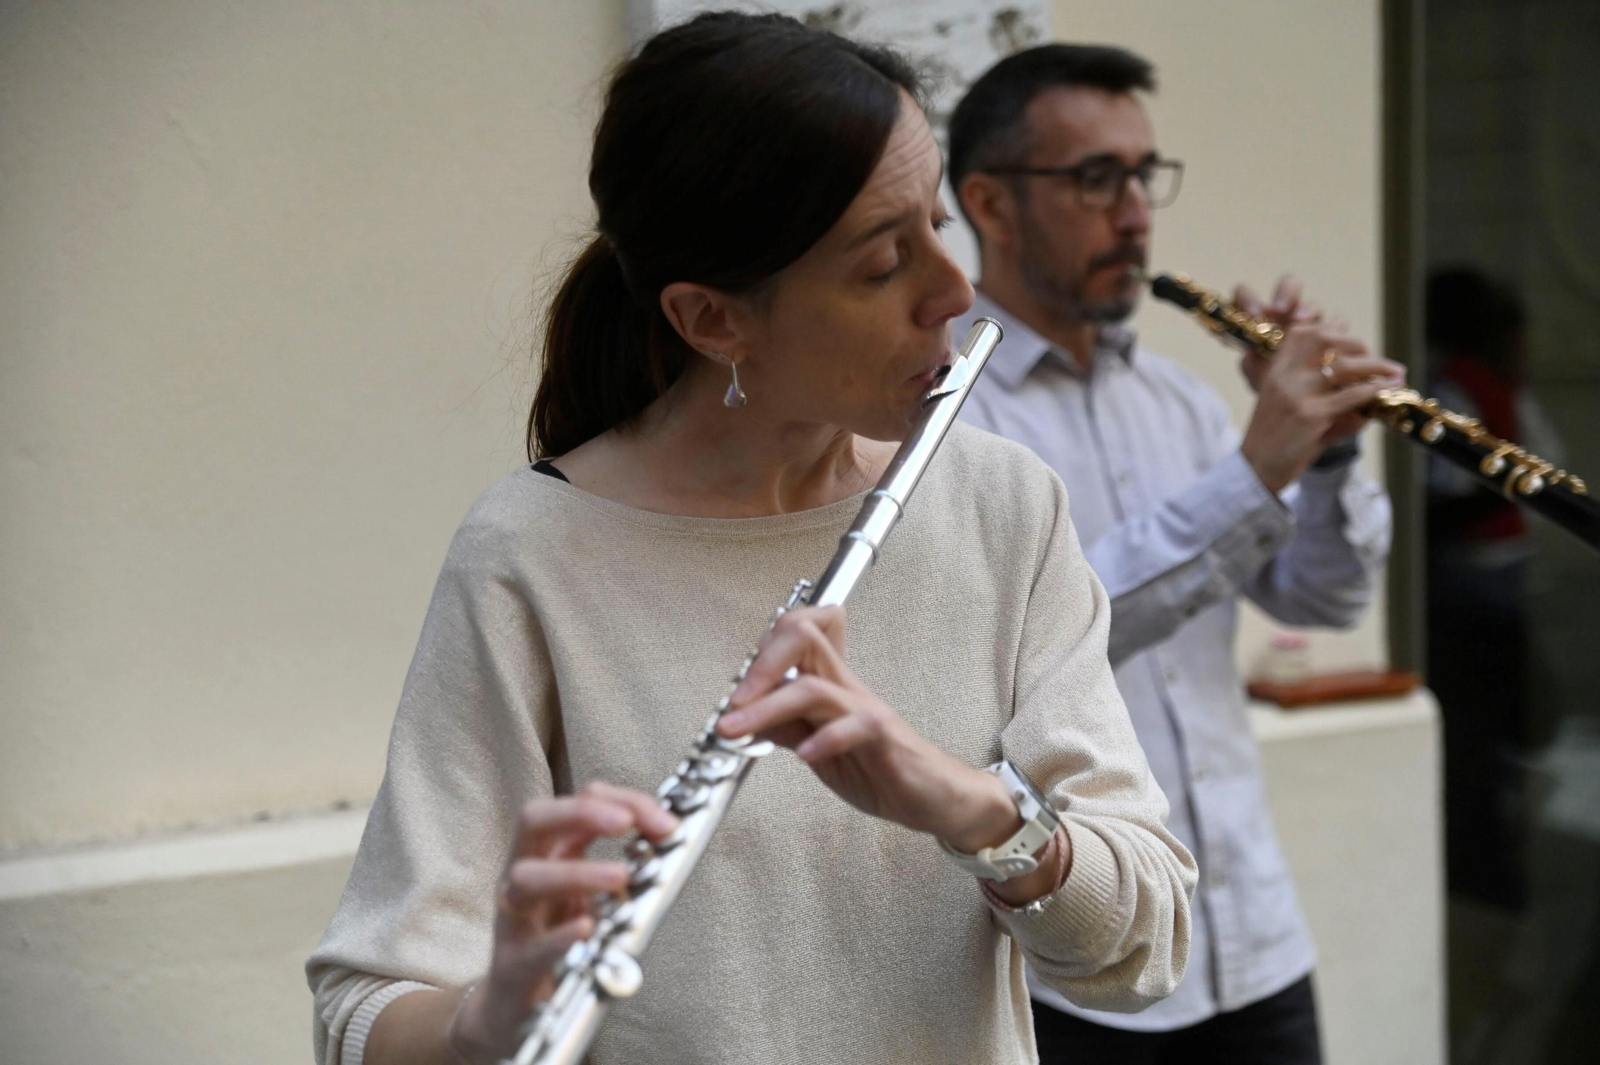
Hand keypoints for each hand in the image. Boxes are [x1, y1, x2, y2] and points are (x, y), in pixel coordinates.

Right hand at [447, 784, 678, 1063]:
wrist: (514, 1008)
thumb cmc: (557, 940)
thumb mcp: (589, 895)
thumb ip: (621, 866)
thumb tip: (668, 840)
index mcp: (548, 852)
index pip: (578, 802)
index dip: (621, 800)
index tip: (664, 820)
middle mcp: (524, 874)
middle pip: (534, 820)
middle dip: (581, 813)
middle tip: (625, 822)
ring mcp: (513, 918)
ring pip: (528, 878)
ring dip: (576, 873)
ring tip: (619, 877)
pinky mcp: (513, 966)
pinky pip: (533, 947)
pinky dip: (560, 937)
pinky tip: (586, 929)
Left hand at [716, 605, 1019, 853]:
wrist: (935, 797)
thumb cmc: (880, 768)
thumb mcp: (817, 749)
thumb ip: (786, 727)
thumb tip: (744, 715)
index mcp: (829, 684)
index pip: (797, 632)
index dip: (762, 647)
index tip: (736, 687)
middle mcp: (846, 687)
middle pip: (801, 639)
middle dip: (757, 665)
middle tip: (730, 705)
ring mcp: (866, 709)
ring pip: (814, 686)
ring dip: (768, 707)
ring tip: (738, 730)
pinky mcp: (886, 738)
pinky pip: (856, 726)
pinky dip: (825, 739)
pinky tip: (805, 757)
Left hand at [1233, 274, 1325, 392]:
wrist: (1303, 403)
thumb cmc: (1275, 386)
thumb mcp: (1260, 379)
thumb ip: (1251, 367)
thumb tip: (1248, 356)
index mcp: (1260, 319)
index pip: (1246, 294)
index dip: (1247, 298)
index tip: (1253, 314)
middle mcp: (1287, 315)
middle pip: (1289, 285)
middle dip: (1285, 293)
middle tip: (1279, 310)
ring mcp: (1311, 321)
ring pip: (1313, 306)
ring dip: (1307, 311)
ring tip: (1301, 323)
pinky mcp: (1333, 333)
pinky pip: (1337, 323)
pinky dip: (1333, 330)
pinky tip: (1329, 342)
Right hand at [1239, 322, 1405, 493]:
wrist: (1256, 469)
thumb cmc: (1276, 439)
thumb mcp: (1291, 407)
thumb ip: (1323, 394)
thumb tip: (1365, 388)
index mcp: (1276, 370)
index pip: (1303, 332)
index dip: (1331, 329)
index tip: (1353, 343)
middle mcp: (1285, 376)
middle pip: (1325, 339)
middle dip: (1358, 344)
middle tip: (1376, 359)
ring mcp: (1297, 395)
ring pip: (1344, 366)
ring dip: (1377, 366)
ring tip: (1397, 372)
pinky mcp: (1311, 416)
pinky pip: (1351, 396)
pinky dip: (1375, 390)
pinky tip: (1388, 390)